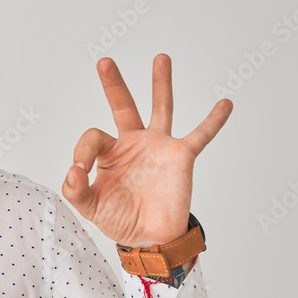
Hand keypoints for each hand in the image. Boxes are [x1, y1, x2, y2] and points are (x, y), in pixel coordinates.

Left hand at [61, 54, 230, 247]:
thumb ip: (75, 191)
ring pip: (160, 109)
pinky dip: (213, 121)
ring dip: (160, 83)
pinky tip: (225, 103)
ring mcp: (158, 147)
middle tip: (104, 62)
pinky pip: (200, 135)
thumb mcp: (90, 207)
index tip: (80, 171)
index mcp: (109, 153)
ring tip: (160, 58)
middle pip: (123, 106)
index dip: (81, 151)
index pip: (92, 137)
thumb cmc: (121, 220)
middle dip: (113, 84)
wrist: (151, 239)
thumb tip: (71, 171)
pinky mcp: (180, 157)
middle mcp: (133, 143)